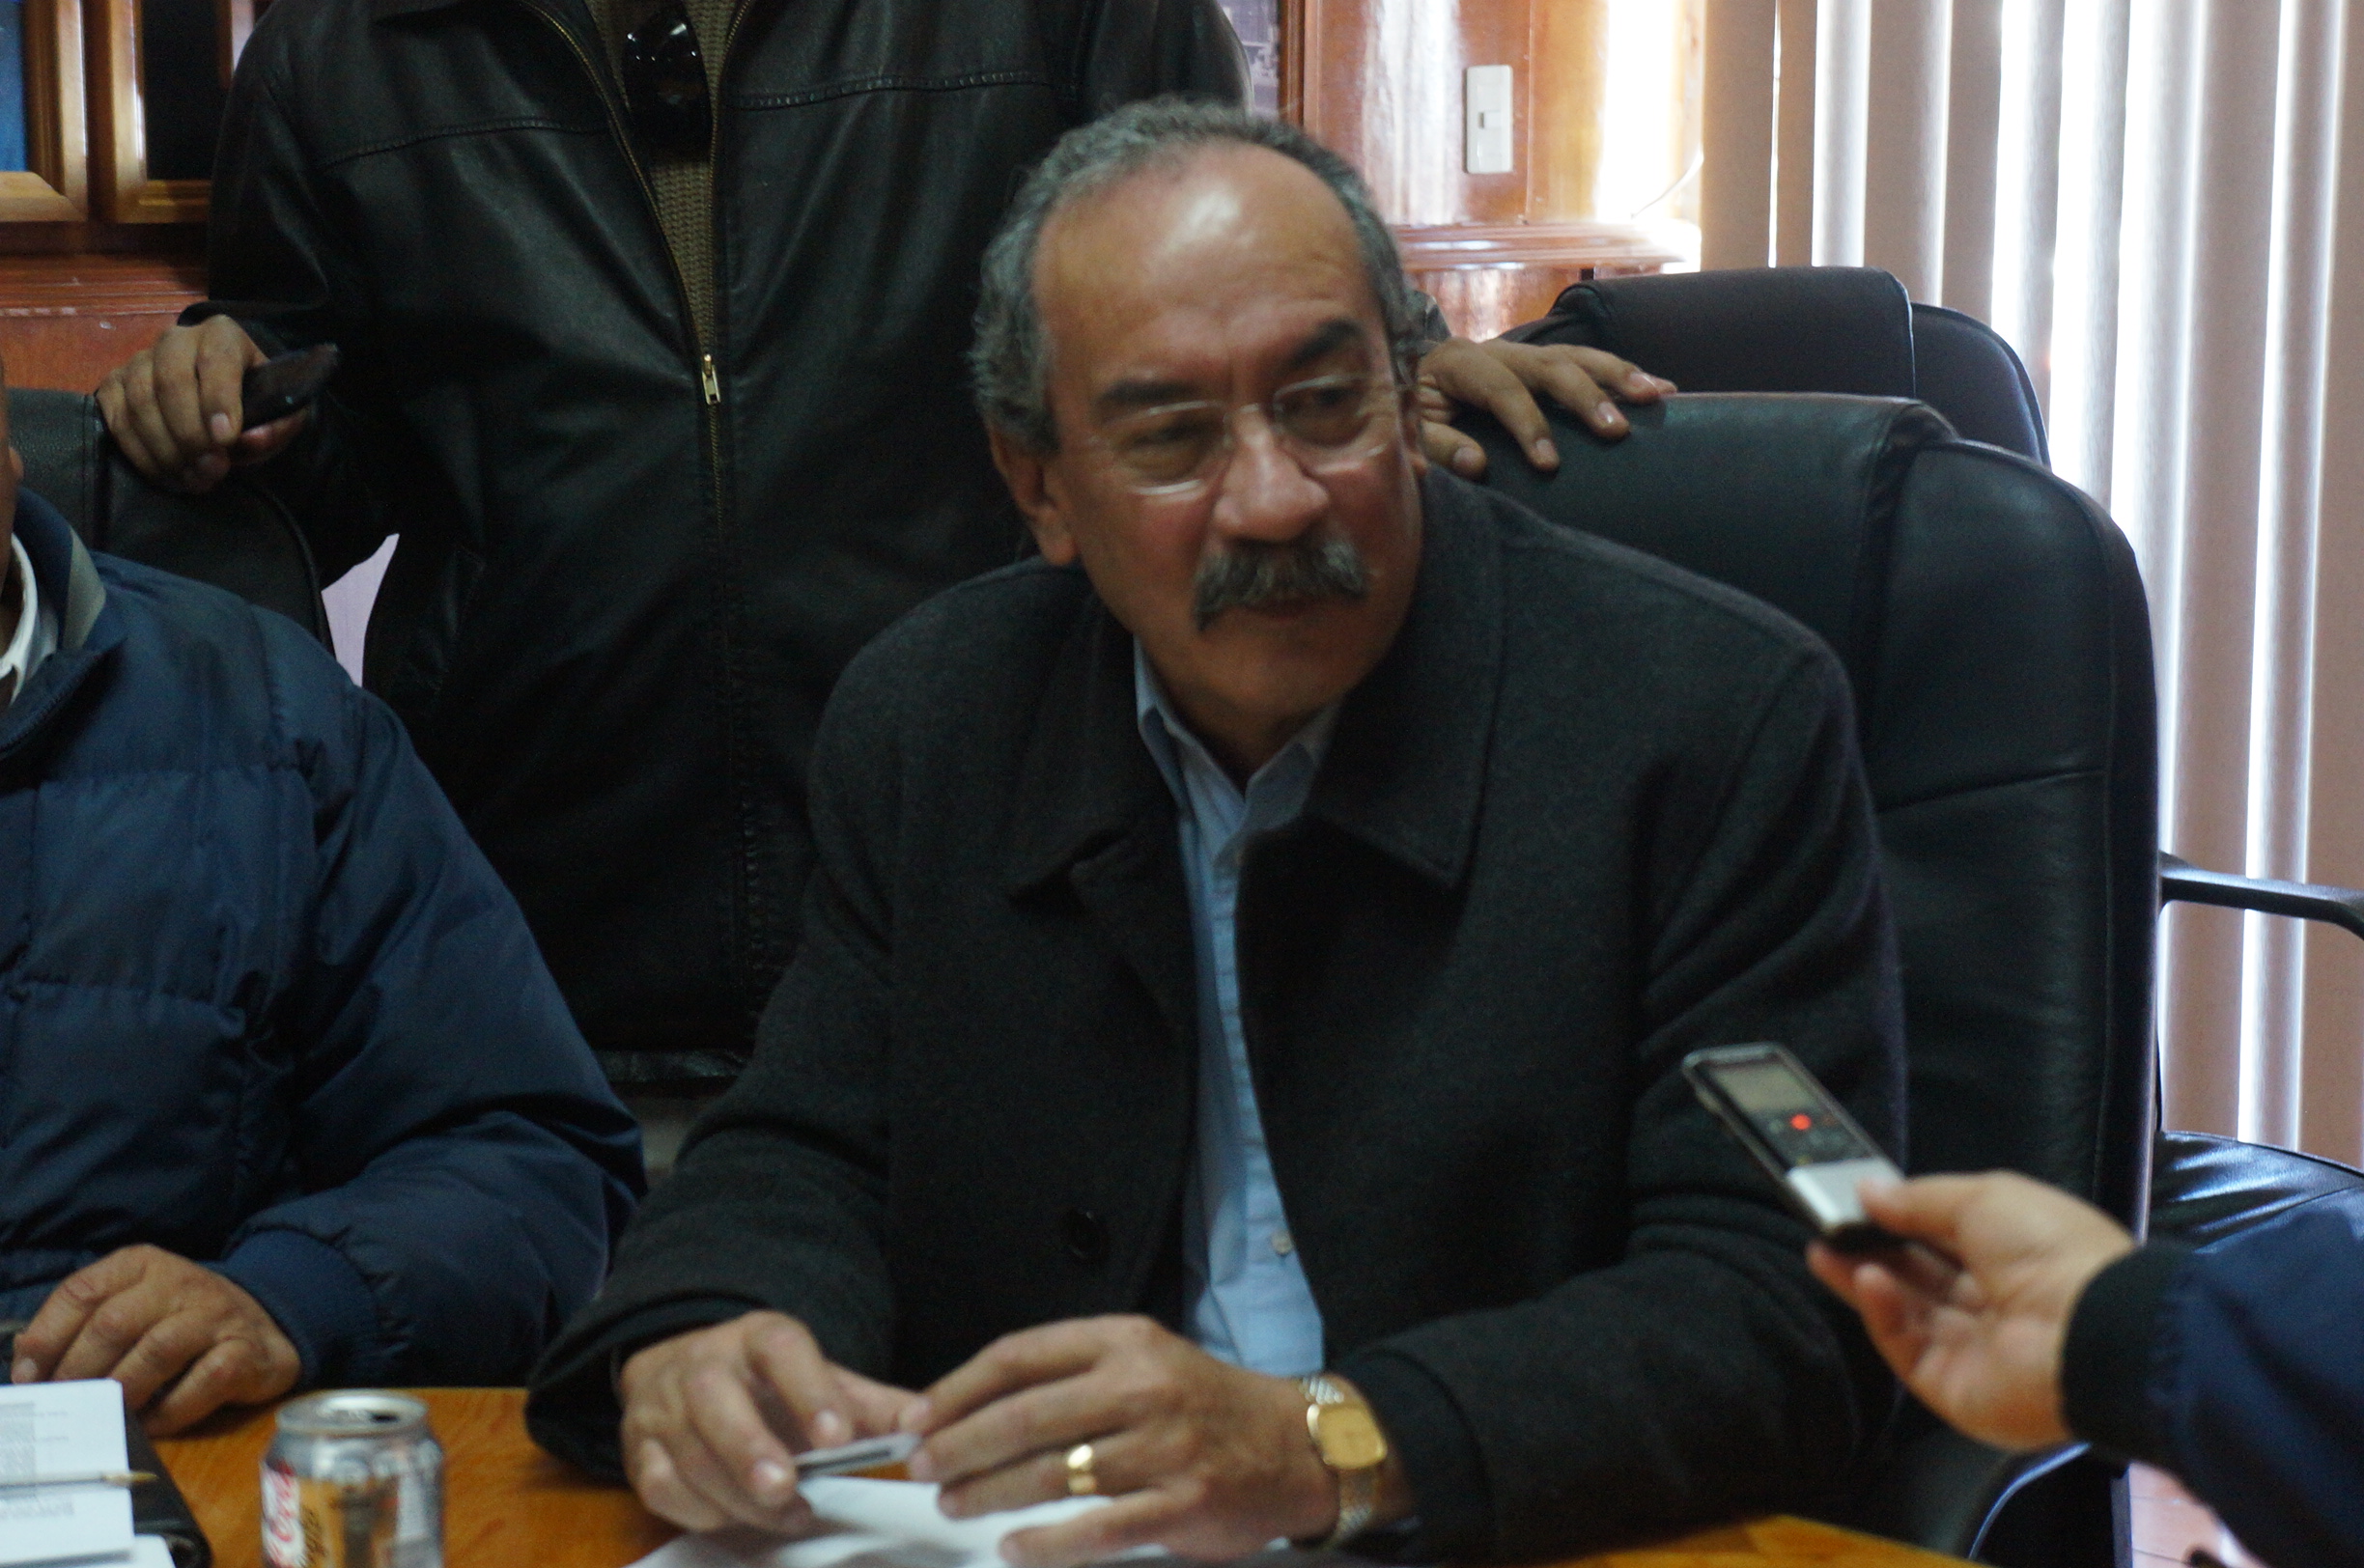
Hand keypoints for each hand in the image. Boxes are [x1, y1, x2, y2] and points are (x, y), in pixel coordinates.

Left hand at [9, 1245, 300, 1433]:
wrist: (267, 1325)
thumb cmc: (182, 1321)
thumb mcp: (134, 1306)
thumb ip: (83, 1325)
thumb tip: (25, 1362)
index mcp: (142, 1265)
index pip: (82, 1291)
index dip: (47, 1336)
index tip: (27, 1376)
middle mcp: (179, 1282)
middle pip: (113, 1323)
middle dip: (78, 1370)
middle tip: (66, 1403)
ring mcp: (215, 1315)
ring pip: (156, 1351)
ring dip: (121, 1390)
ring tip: (106, 1413)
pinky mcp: (244, 1352)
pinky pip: (200, 1384)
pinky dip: (168, 1412)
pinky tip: (151, 1423)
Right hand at [95, 317, 308, 492]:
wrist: (221, 399)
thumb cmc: (255, 402)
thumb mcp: (281, 413)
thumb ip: (276, 426)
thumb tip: (251, 440)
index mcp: (222, 335)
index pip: (216, 360)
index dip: (218, 400)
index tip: (225, 439)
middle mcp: (175, 340)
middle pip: (171, 381)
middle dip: (191, 433)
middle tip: (212, 469)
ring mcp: (139, 360)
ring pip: (140, 402)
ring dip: (167, 449)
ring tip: (195, 479)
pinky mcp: (114, 385)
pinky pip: (118, 420)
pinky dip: (142, 454)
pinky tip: (169, 476)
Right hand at [619, 1311, 920, 1533]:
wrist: (684, 1370)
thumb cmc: (767, 1384)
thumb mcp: (822, 1380)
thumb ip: (871, 1405)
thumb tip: (924, 1426)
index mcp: (758, 1337)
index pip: (782, 1349)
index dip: (810, 1391)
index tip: (839, 1437)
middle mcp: (704, 1364)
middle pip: (716, 1399)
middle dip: (750, 1448)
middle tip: (787, 1487)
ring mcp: (664, 1406)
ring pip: (689, 1453)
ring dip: (737, 1494)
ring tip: (787, 1512)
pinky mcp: (638, 1448)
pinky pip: (659, 1485)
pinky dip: (696, 1508)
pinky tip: (733, 1515)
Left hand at [905, 1315, 1392, 1567]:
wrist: (1295, 1445)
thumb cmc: (1202, 1404)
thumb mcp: (1143, 1362)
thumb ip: (1071, 1378)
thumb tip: (972, 1412)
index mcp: (1123, 1341)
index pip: (1020, 1356)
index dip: (958, 1389)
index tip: (916, 1419)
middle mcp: (1141, 1386)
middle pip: (1026, 1415)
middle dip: (960, 1446)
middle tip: (921, 1470)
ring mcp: (1163, 1446)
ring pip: (1053, 1472)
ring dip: (991, 1493)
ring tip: (954, 1505)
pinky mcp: (1182, 1503)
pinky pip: (1098, 1527)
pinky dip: (1048, 1542)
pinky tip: (1014, 1547)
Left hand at [1416, 336, 1673, 477]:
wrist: (1395, 383)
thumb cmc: (1401, 414)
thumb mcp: (1406, 433)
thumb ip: (1436, 447)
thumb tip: (1477, 464)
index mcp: (1458, 361)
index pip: (1502, 389)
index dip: (1528, 424)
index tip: (1550, 464)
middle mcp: (1494, 349)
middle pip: (1550, 364)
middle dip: (1587, 396)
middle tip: (1616, 431)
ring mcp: (1519, 353)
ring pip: (1575, 356)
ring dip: (1618, 376)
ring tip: (1657, 396)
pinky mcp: (1535, 365)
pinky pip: (1582, 364)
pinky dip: (1619, 376)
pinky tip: (1658, 389)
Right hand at [1808, 1172, 2136, 1451]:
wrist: (2089, 1332)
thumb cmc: (2053, 1253)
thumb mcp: (1984, 1197)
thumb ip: (1918, 1197)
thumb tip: (1868, 1191)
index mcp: (2013, 1255)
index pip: (1942, 1238)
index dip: (1899, 1219)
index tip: (1857, 1202)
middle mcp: (1994, 1302)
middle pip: (1917, 1276)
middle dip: (1872, 1249)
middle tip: (1829, 1226)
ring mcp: (1972, 1348)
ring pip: (1904, 1311)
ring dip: (1865, 1278)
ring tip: (1825, 1250)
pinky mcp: (1952, 1386)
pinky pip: (1906, 1347)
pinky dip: (1882, 1312)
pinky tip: (1868, 1281)